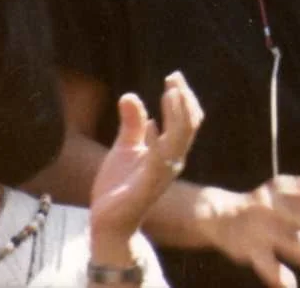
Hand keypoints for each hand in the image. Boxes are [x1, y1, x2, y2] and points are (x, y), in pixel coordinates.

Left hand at [89, 72, 203, 262]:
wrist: (109, 221)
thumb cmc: (120, 187)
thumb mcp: (125, 147)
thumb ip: (131, 124)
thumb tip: (131, 96)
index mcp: (170, 151)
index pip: (187, 119)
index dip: (184, 98)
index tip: (172, 77)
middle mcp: (173, 160)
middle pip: (190, 123)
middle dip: (184, 98)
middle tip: (173, 77)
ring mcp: (164, 171)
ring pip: (182, 136)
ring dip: (178, 112)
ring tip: (171, 91)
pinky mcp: (150, 183)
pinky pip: (161, 157)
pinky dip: (160, 137)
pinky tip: (152, 121)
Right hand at [199, 158, 299, 287]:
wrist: (220, 215)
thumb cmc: (268, 203)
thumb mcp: (290, 190)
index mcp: (282, 187)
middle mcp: (271, 205)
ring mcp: (260, 229)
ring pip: (293, 244)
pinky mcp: (251, 251)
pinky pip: (268, 267)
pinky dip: (280, 278)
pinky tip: (292, 286)